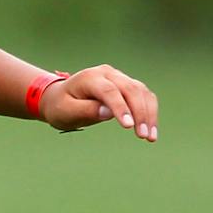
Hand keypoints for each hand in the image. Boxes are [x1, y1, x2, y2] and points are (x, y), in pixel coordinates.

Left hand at [41, 64, 158, 141]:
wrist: (60, 97)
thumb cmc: (61, 106)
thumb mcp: (66, 111)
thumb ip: (86, 110)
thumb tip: (110, 113)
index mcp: (90, 78)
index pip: (109, 91)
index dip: (120, 107)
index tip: (128, 126)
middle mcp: (107, 73)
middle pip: (130, 89)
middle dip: (140, 113)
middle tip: (143, 136)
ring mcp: (119, 77)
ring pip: (141, 92)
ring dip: (149, 114)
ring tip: (150, 138)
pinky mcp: (127, 85)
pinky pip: (144, 95)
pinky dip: (150, 111)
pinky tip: (152, 130)